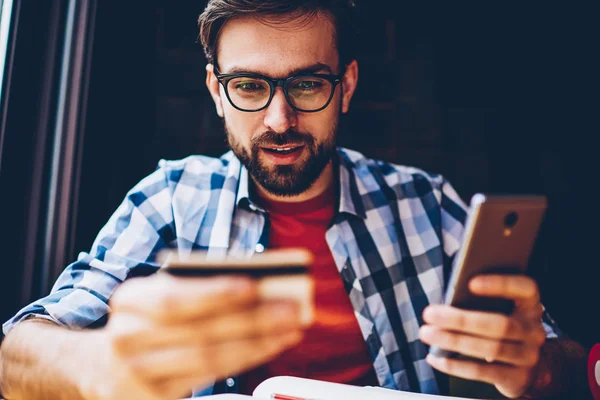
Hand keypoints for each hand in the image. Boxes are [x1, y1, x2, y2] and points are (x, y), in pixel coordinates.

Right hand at [80, 274, 307, 399]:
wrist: (100, 367)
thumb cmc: (148, 320)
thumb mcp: (160, 295)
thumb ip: (199, 287)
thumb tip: (257, 285)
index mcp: (130, 300)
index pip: (174, 299)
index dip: (214, 294)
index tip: (255, 285)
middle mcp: (128, 339)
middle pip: (200, 333)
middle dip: (252, 321)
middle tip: (293, 309)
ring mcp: (138, 376)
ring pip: (209, 360)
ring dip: (257, 344)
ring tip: (291, 328)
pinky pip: (209, 380)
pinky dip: (246, 360)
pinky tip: (271, 345)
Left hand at [419, 274, 546, 398]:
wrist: (529, 366)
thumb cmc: (500, 326)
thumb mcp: (499, 309)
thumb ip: (481, 301)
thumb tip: (449, 301)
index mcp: (530, 305)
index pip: (525, 288)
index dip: (500, 284)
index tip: (470, 283)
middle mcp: (533, 330)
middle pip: (500, 324)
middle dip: (461, 319)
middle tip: (429, 313)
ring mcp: (528, 356)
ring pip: (491, 349)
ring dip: (453, 341)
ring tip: (427, 333)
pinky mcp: (517, 378)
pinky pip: (483, 373)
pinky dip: (455, 365)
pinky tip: (435, 358)